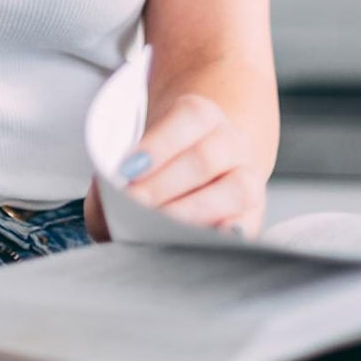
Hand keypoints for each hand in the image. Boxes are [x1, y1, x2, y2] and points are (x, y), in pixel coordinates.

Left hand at [88, 90, 266, 239]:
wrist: (198, 166)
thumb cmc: (158, 166)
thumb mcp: (135, 158)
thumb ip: (112, 181)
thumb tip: (108, 207)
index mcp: (202, 116)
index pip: (188, 119)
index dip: (158, 145)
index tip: (126, 170)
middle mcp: (230, 142)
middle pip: (206, 158)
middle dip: (165, 185)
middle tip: (133, 204)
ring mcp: (247, 178)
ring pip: (236, 190)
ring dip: (193, 210)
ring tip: (157, 227)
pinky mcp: (252, 216)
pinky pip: (249, 225)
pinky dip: (229, 236)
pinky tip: (200, 244)